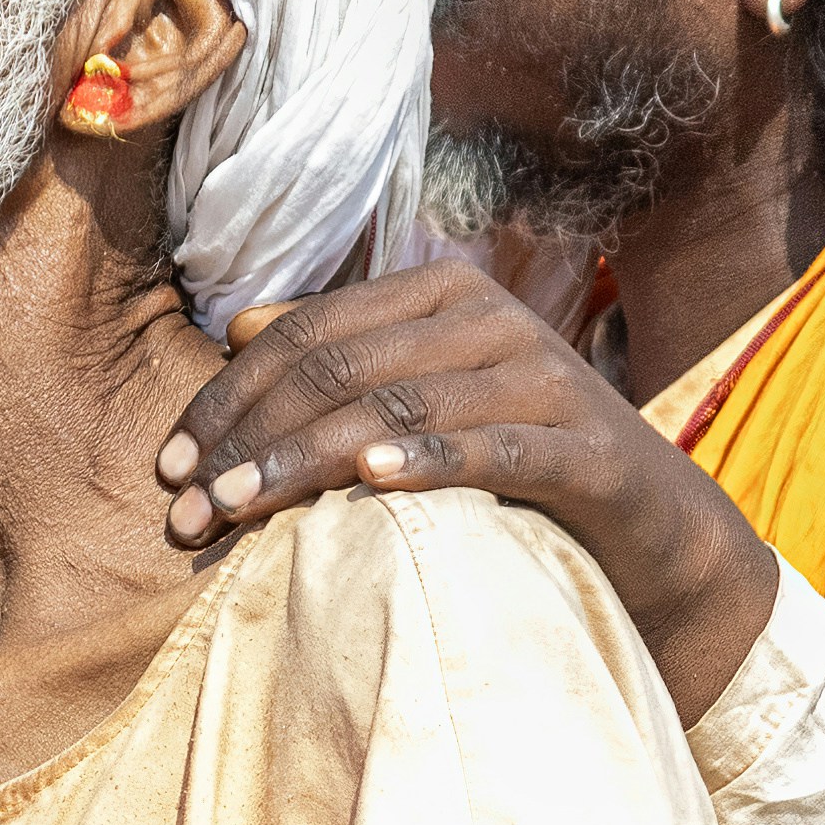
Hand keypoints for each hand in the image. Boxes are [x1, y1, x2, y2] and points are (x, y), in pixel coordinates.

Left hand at [155, 260, 779, 728]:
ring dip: (305, 462)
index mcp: (440, 294)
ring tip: (239, 511)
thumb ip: (342, 355)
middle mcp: (491, 319)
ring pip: (396, 407)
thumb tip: (240, 324)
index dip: (227, 399)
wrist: (653, 529)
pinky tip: (370, 484)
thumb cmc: (513, 463)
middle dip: (250, 441)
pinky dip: (429, 461)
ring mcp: (545, 377)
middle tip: (187, 514)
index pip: (304, 335)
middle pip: (337, 369)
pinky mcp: (588, 447)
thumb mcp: (420, 401)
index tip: (170, 468)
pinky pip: (494, 447)